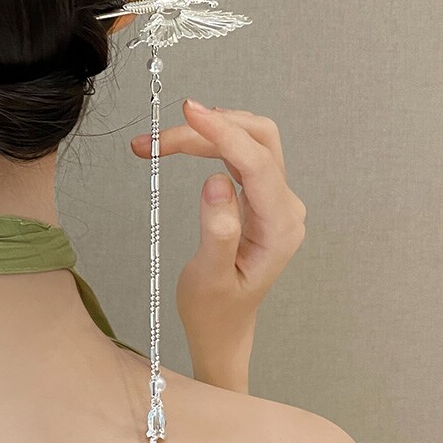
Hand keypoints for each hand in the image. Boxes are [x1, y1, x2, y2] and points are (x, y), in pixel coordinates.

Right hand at [129, 98, 306, 391]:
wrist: (222, 329)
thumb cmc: (214, 311)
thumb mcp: (209, 279)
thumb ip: (217, 231)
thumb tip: (215, 180)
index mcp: (280, 228)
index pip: (256, 163)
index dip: (223, 133)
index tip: (188, 113)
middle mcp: (284, 207)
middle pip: (257, 140)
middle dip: (209, 129)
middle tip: (157, 138)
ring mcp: (274, 200)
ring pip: (249, 141)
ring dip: (206, 132)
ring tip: (160, 142)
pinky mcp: (259, 197)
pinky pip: (240, 154)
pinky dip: (211, 142)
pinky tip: (185, 143)